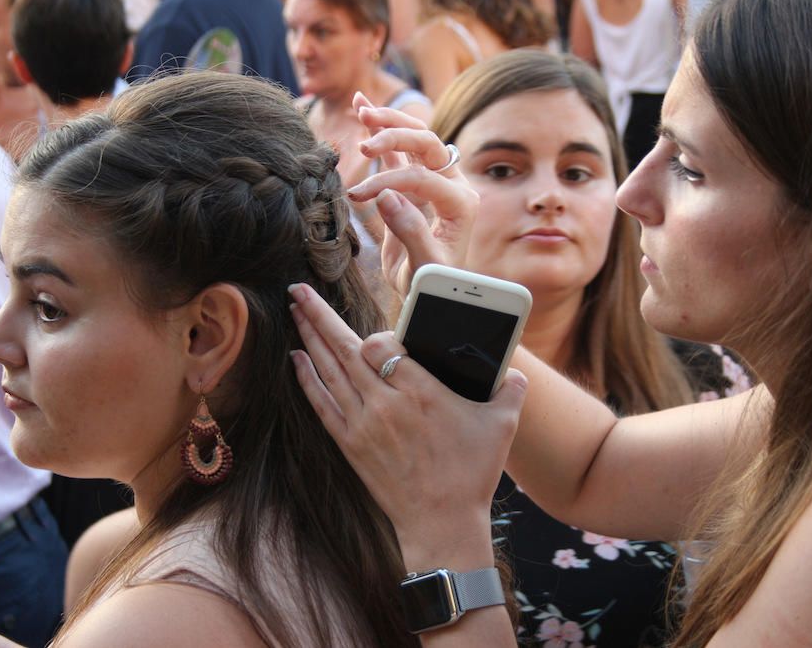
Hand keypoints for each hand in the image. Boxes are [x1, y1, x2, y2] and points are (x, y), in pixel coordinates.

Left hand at [287, 282, 527, 562]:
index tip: (384, 336)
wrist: (442, 523)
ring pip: (329, 370)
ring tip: (294, 309)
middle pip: (346, 348)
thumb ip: (511, 392)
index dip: (378, 334)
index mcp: (422, 392)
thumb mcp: (501, 427)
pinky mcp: (350, 445)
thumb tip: (517, 373)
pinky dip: (307, 379)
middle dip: (319, 314)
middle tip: (298, 288)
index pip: (384, 345)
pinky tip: (296, 358)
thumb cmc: (471, 475)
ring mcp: (364, 424)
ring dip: (309, 337)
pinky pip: (321, 404)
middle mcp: (386, 404)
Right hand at [348, 92, 478, 294]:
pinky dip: (381, 128)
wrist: (428, 290)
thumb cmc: (430, 284)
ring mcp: (433, 179)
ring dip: (389, 121)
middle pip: (427, 144)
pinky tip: (362, 108)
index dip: (389, 183)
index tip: (358, 197)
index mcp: (461, 204)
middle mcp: (451, 184)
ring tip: (362, 109)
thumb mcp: (423, 267)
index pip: (423, 178)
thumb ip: (411, 232)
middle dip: (396, 136)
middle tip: (365, 145)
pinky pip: (398, 149)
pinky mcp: (413, 181)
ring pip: (415, 138)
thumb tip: (386, 196)